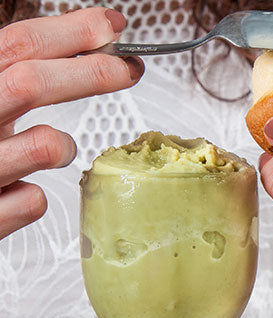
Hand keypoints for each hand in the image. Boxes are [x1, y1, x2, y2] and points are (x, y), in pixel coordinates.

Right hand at [0, 7, 143, 239]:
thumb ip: (8, 75)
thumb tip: (75, 43)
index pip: (16, 45)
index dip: (70, 32)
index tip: (109, 26)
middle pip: (30, 82)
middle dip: (90, 71)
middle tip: (127, 69)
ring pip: (43, 145)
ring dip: (62, 145)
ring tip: (54, 149)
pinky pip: (32, 202)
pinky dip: (33, 198)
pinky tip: (19, 194)